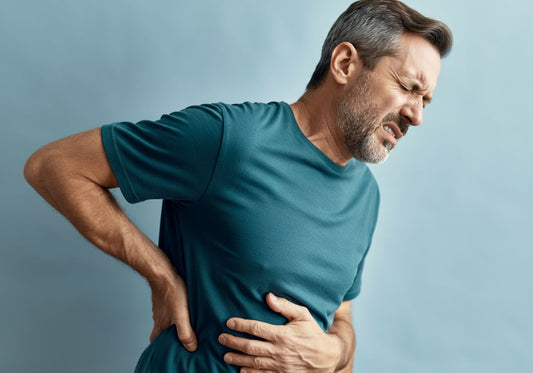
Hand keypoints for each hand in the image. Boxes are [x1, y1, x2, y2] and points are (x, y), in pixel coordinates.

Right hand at [149, 272, 197, 350]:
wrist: (163, 272)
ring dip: (173, 322)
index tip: (168, 349)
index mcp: (160, 324)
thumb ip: (185, 332)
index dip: (161, 346)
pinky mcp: (164, 296)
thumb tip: (191, 348)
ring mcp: (160, 306)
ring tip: (186, 322)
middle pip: (161, 330)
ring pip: (165, 318)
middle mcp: (158, 316)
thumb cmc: (172, 292)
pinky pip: (168, 307)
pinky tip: (184, 306)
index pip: (155, 340)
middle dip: (170, 334)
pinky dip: (174, 310)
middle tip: (181, 336)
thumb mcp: (181, 315)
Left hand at [218, 293, 340, 371]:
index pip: (256, 328)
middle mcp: (279, 351)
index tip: (229, 322)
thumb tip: (268, 296)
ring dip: (238, 359)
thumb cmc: (313, 333)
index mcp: (282, 335)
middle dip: (233, 342)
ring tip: (225, 356)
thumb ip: (285, 306)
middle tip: (221, 338)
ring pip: (253, 362)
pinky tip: (241, 371)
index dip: (241, 325)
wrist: (327, 357)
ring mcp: (279, 365)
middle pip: (250, 346)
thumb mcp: (303, 315)